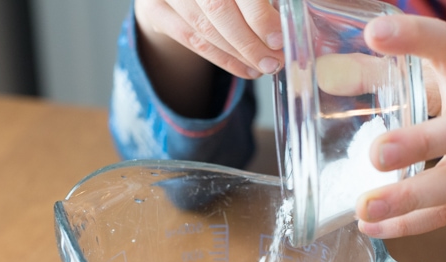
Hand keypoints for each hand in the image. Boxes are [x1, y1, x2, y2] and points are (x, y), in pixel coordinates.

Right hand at [134, 0, 284, 79]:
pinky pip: (192, 40)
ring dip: (239, 54)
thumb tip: (290, 15)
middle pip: (218, 8)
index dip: (258, 15)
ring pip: (205, 28)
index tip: (278, 37)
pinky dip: (223, 59)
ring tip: (264, 67)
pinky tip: (246, 69)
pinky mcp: (155, 8)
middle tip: (274, 60)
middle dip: (250, 40)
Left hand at [352, 15, 445, 237]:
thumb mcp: (437, 72)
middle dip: (420, 143)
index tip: (377, 32)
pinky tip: (371, 228)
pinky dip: (409, 225)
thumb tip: (324, 75)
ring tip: (365, 208)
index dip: (414, 38)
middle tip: (377, 153)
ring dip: (410, 199)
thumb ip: (381, 73)